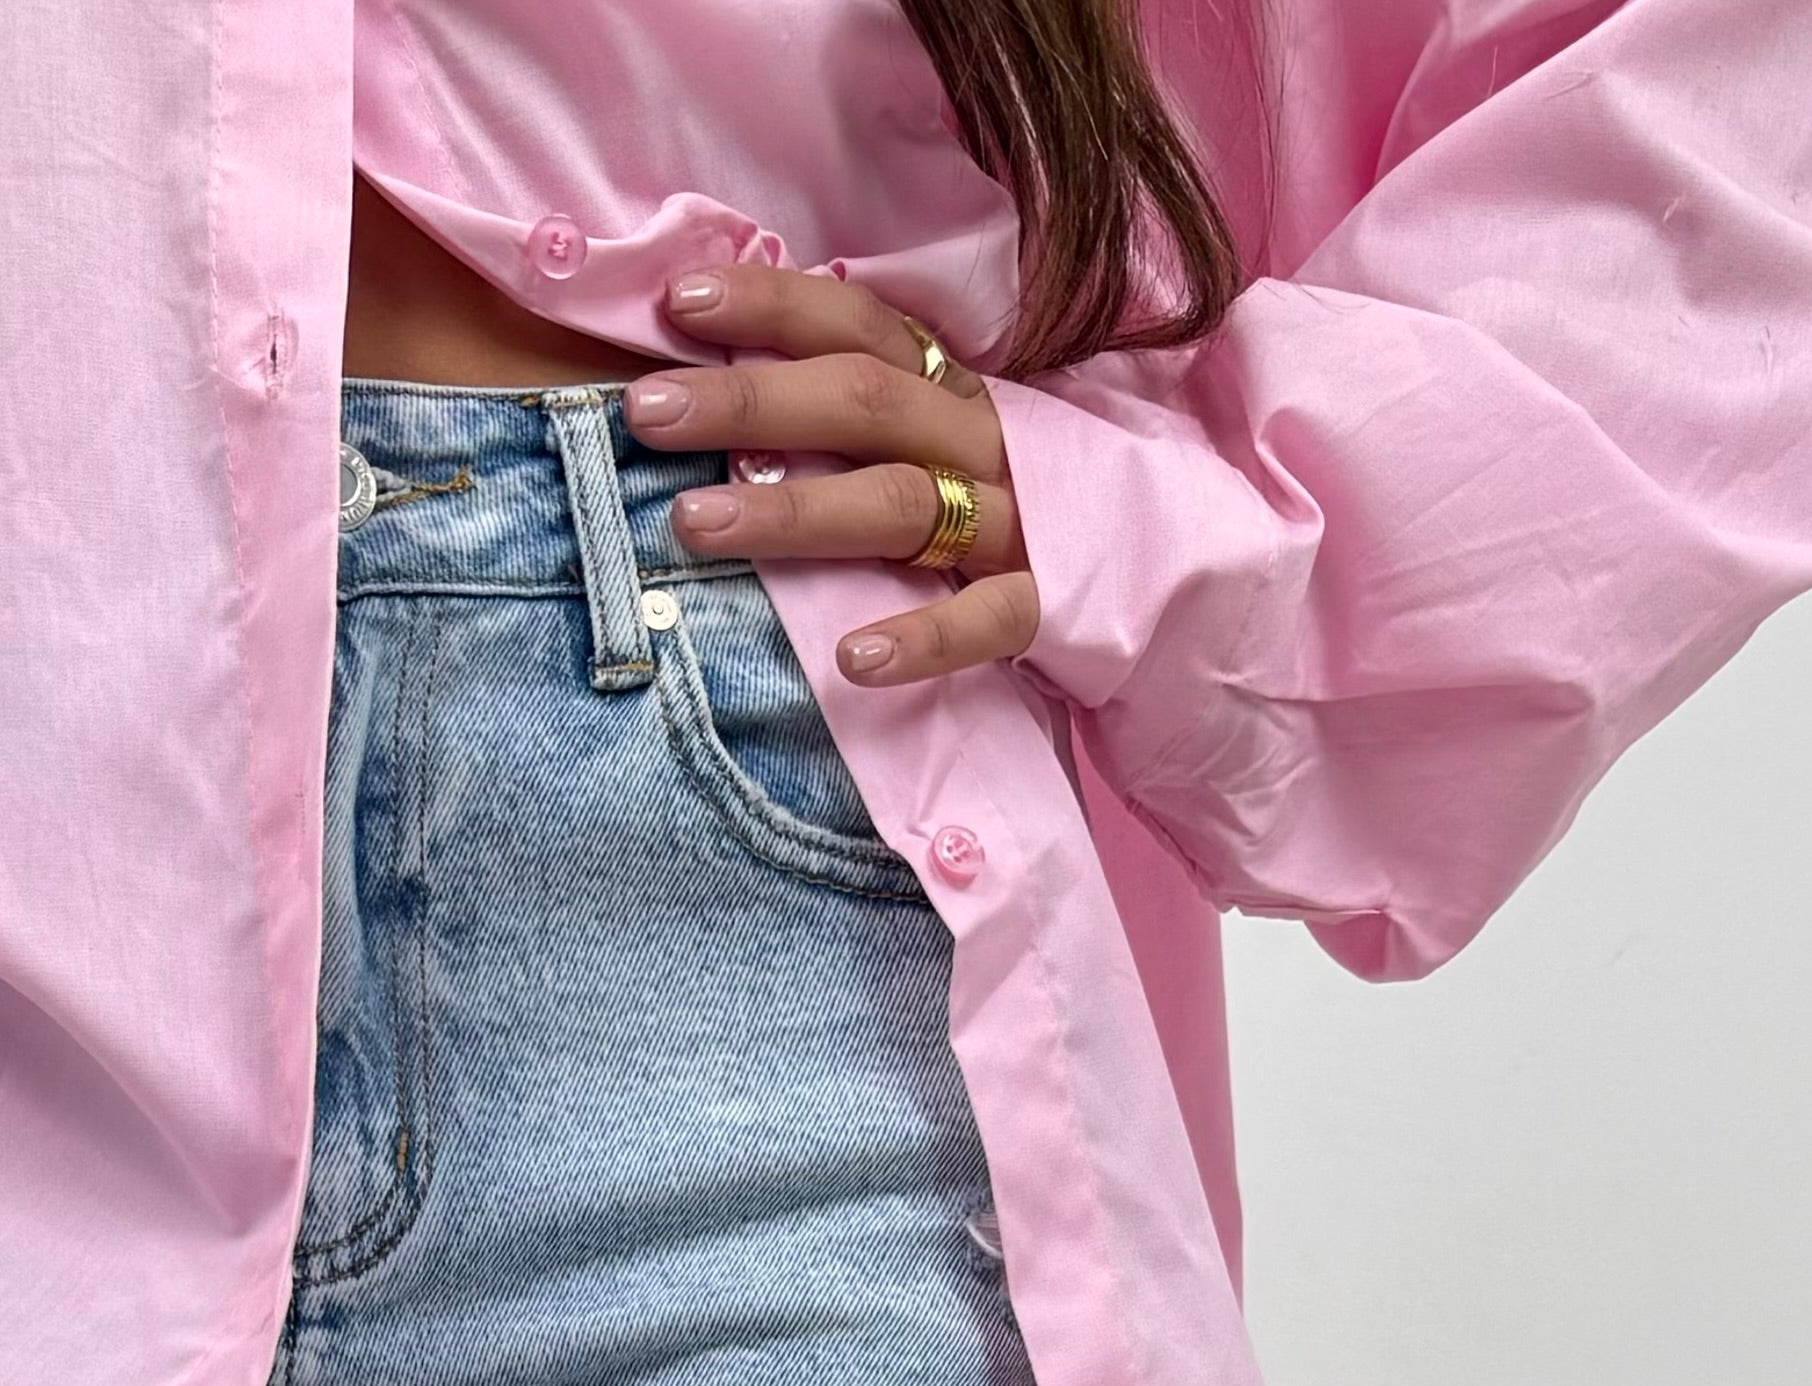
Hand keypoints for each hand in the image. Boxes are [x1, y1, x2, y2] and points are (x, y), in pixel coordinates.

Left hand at [625, 268, 1036, 688]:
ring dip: (794, 510)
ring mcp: (1016, 522)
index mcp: (950, 391)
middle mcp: (979, 440)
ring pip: (898, 505)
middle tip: (646, 410)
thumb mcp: (945, 440)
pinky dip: (921, 639)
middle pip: (860, 403)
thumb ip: (861, 416)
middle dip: (748, 400)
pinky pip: (984, 620)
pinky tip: (852, 657)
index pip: (859, 323)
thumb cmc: (1017, 504)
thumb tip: (723, 399)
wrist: (1165, 568)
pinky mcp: (1047, 604)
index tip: (680, 302)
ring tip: (692, 520)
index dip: (774, 305)